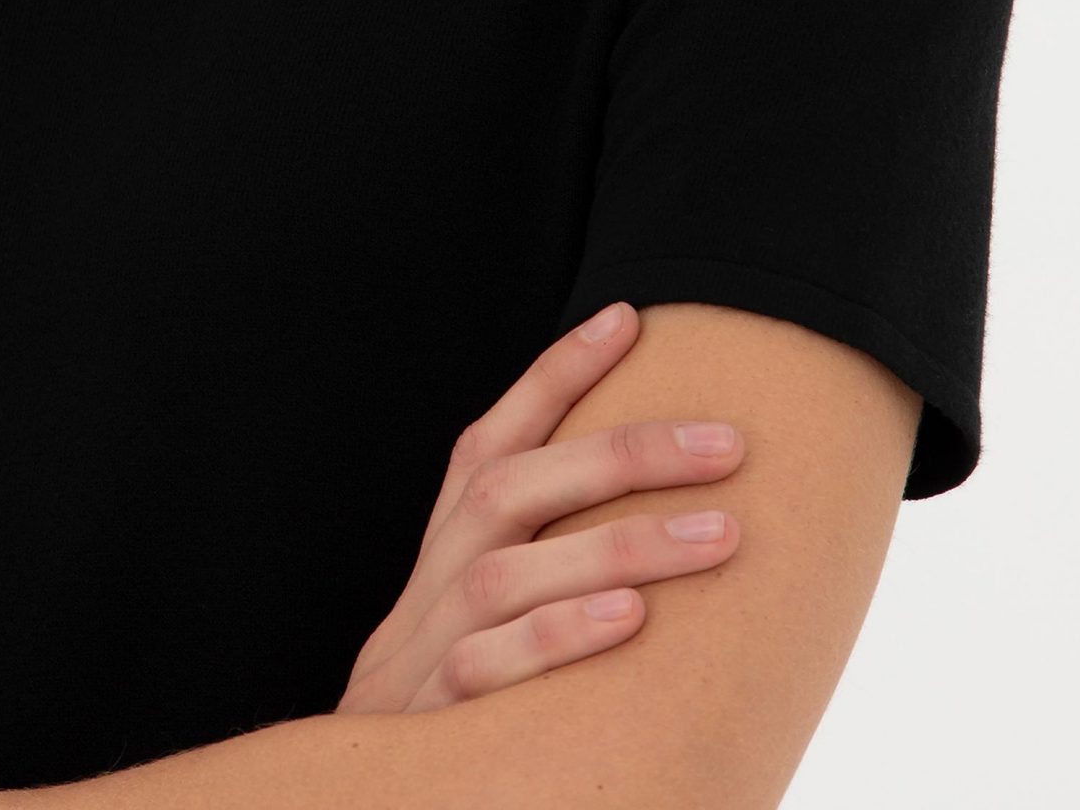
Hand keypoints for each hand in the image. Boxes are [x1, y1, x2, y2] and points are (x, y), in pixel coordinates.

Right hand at [334, 302, 745, 711]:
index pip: (490, 443)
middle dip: (619, 452)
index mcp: (444, 553)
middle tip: (727, 443)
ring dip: (617, 544)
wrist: (352, 807)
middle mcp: (432, 585)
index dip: (553, 376)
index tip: (626, 318)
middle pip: (508, 488)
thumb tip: (652, 515)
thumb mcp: (476, 626)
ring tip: (721, 535)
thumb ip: (539, 567)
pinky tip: (630, 619)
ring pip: (506, 573)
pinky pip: (489, 669)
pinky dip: (557, 637)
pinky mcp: (431, 721)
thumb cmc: (449, 709)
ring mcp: (425, 650)